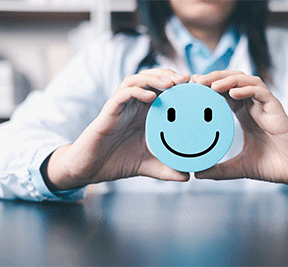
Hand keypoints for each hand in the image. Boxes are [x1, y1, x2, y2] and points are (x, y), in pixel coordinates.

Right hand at [44, 69, 190, 190]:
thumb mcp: (147, 165)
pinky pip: (121, 95)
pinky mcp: (108, 112)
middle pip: (151, 78)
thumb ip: (166, 169)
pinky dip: (136, 91)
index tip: (196, 86)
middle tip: (187, 79)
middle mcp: (134, 106)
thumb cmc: (117, 162)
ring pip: (136, 80)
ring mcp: (120, 106)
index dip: (178, 85)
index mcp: (145, 113)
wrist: (90, 169)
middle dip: (169, 75)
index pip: (162, 90)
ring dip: (154, 78)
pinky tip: (150, 96)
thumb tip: (187, 177)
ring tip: (171, 84)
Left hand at [193, 71, 287, 191]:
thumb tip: (197, 174)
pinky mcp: (277, 110)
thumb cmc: (273, 166)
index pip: (223, 93)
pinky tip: (233, 94)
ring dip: (228, 79)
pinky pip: (262, 92)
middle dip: (214, 77)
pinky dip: (247, 89)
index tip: (190, 88)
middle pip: (232, 82)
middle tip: (195, 80)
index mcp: (244, 115)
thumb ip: (220, 170)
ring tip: (210, 84)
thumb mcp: (240, 167)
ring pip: (246, 81)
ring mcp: (265, 106)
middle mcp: (253, 107)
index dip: (207, 87)